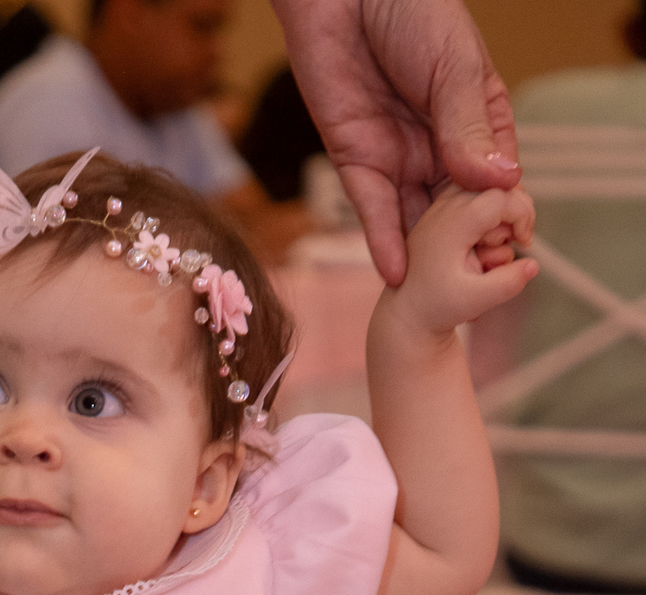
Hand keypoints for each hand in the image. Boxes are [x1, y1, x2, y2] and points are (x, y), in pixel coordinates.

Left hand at [271, 0, 520, 285]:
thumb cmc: (411, 11)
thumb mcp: (453, 66)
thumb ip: (468, 125)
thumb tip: (498, 180)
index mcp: (476, 119)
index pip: (495, 177)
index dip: (502, 209)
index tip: (512, 240)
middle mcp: (438, 146)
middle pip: (456, 209)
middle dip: (466, 246)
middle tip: (478, 280)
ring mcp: (397, 157)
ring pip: (416, 218)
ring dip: (427, 255)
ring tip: (438, 293)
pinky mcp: (356, 162)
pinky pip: (372, 210)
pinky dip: (384, 243)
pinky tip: (398, 274)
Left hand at [383, 184, 536, 338]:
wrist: (401, 312)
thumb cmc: (432, 309)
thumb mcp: (470, 301)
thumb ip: (505, 284)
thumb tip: (534, 264)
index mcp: (452, 221)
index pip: (501, 194)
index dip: (523, 215)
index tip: (525, 242)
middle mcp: (445, 205)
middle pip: (496, 184)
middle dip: (514, 212)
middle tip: (511, 243)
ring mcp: (442, 206)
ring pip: (486, 187)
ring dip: (500, 212)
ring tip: (490, 247)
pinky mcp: (442, 212)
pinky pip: (474, 197)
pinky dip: (487, 214)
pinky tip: (483, 243)